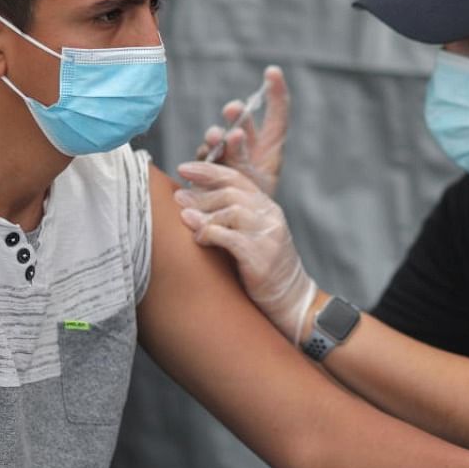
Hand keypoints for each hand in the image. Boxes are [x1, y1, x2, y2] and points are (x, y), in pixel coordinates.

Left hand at [174, 160, 315, 342]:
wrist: (290, 299)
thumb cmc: (261, 268)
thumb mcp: (249, 236)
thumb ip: (228, 218)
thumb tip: (188, 203)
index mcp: (267, 207)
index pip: (237, 178)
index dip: (209, 170)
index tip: (184, 168)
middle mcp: (270, 216)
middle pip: (231, 192)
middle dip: (201, 193)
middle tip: (178, 197)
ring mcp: (268, 235)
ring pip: (231, 211)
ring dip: (204, 214)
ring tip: (185, 219)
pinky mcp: (261, 256)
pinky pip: (230, 238)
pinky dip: (210, 234)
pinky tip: (199, 239)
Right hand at [194, 65, 289, 195]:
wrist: (234, 231)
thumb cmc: (252, 207)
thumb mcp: (253, 182)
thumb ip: (242, 156)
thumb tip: (231, 134)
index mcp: (271, 147)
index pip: (277, 113)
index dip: (276, 91)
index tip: (273, 72)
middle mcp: (249, 147)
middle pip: (243, 120)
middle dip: (237, 113)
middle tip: (234, 111)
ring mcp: (227, 155)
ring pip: (220, 134)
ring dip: (217, 134)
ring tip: (216, 139)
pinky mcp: (209, 166)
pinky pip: (204, 153)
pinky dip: (204, 153)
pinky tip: (204, 157)